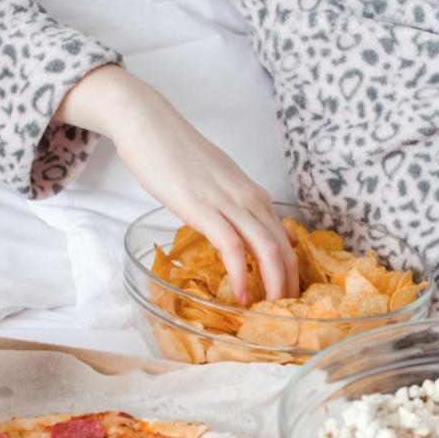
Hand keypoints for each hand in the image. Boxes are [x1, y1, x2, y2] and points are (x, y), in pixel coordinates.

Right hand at [55, 64, 298, 304]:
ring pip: (267, 249)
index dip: (290, 272)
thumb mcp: (218, 182)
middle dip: (288, 285)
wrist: (148, 123)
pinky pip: (233, 248)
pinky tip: (240, 295)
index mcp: (253, 194)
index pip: (285, 239)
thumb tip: (256, 231)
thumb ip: (238, 206)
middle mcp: (249, 198)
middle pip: (283, 249)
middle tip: (285, 314)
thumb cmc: (177, 154)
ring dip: (273, 285)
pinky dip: (241, 275)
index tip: (286, 296)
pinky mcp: (203, 208)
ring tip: (269, 311)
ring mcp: (228, 203)